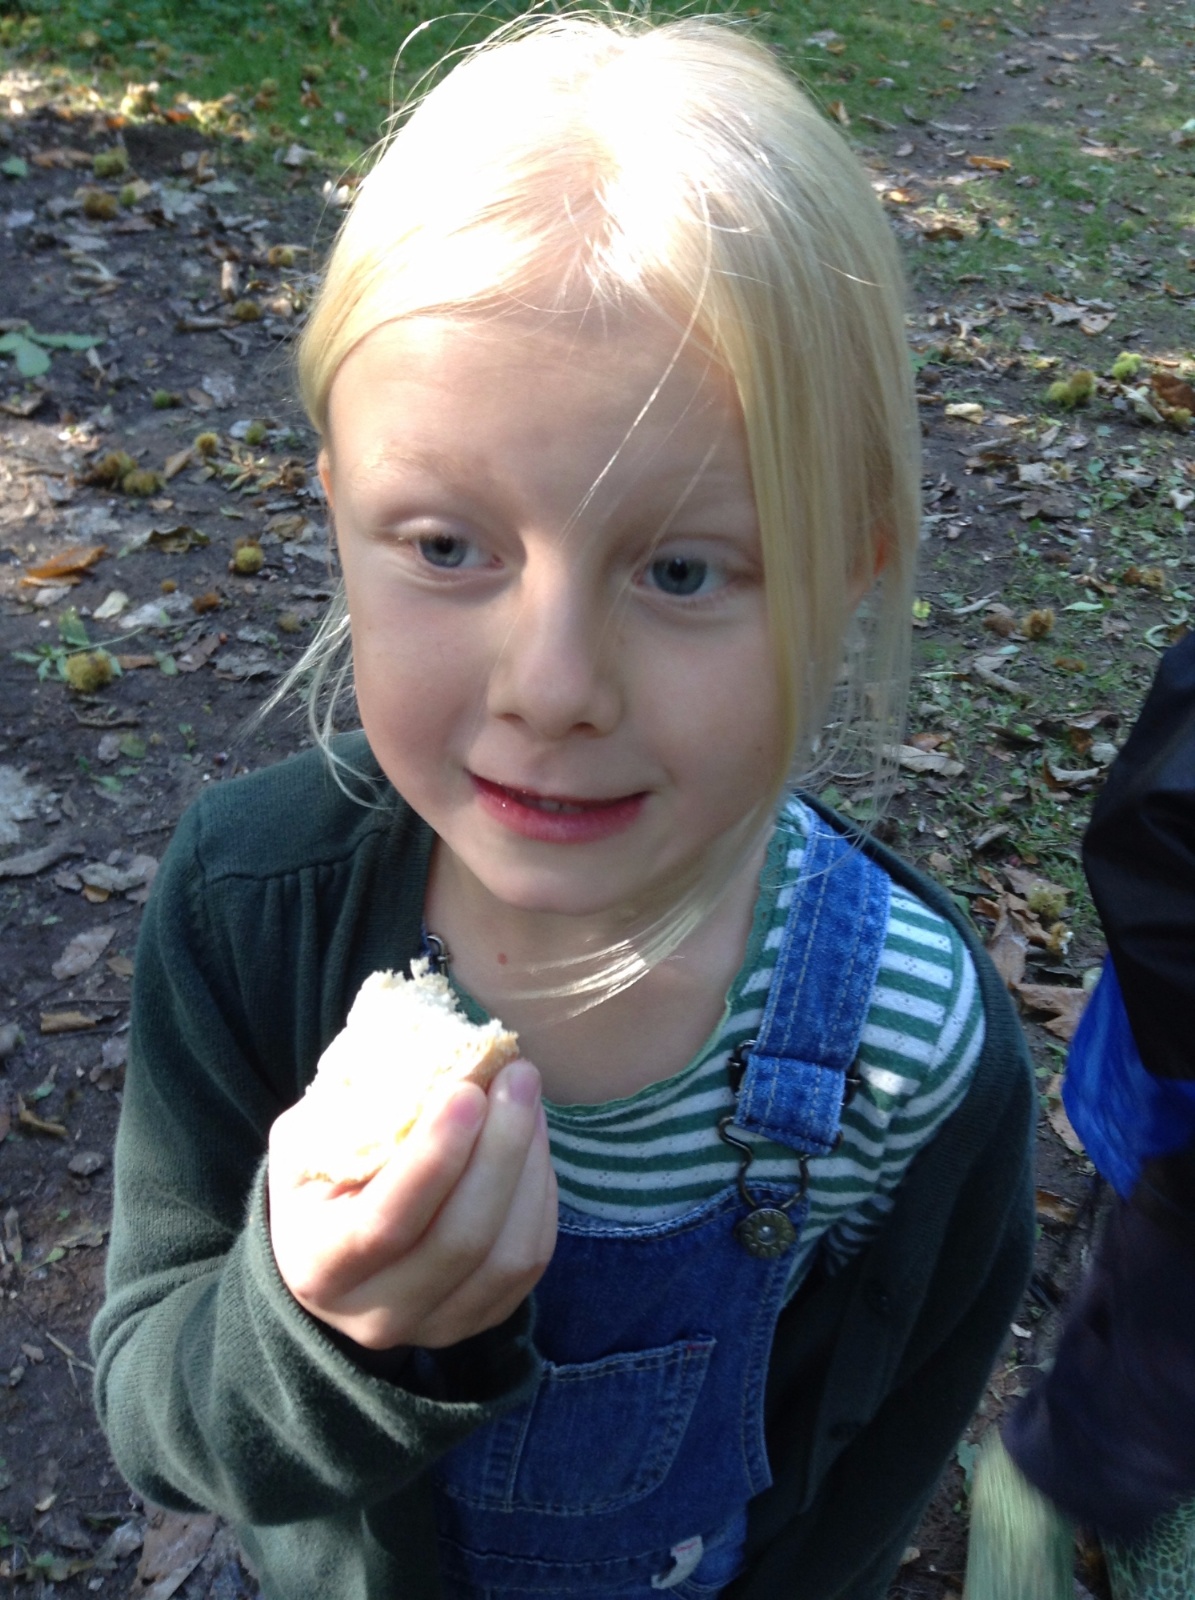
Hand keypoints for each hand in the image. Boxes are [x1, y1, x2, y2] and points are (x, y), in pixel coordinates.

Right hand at [267, 1058, 557, 1349]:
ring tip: (528, 1098)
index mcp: (320, 1265)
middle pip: (460, 1241)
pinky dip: (542, 1192)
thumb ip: (352, 1105)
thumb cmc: (319, 1174)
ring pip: (508, 1256)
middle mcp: (376, 1314)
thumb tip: (432, 1053)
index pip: (386, 1223)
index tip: (468, 1090)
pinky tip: (534, 1139)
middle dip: (501, 1150)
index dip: (435, 1158)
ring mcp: (437, 1325)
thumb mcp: (308, 1137)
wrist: (330, 1246)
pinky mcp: (485, 1317)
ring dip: (530, 1166)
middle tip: (518, 1076)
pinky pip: (532, 1258)